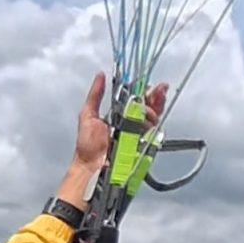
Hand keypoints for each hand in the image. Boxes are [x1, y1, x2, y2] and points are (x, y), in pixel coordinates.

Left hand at [60, 77, 170, 204]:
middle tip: (156, 92)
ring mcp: (138, 135)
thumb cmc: (87, 146)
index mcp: (121, 114)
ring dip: (154, 109)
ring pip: (155, 117)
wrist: (90, 167)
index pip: (139, 98)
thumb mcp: (88, 115)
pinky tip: (150, 118)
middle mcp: (132, 124)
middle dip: (156, 96)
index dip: (146, 91)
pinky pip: (154, 134)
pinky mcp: (141, 147)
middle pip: (151, 106)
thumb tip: (100, 76)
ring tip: (146, 109)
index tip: (150, 86)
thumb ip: (95, 95)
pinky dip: (154, 124)